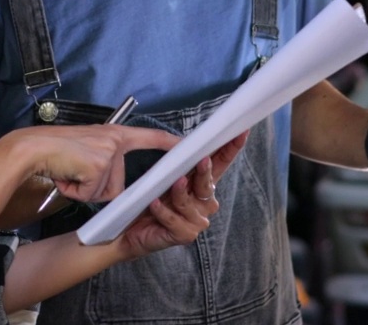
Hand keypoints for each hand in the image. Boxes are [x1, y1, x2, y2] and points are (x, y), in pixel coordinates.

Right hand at [5, 124, 180, 203]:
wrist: (32, 148)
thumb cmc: (53, 150)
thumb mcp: (86, 152)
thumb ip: (103, 163)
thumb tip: (106, 186)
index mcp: (113, 134)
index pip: (149, 137)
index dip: (169, 142)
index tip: (187, 145)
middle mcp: (114, 141)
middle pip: (117, 185)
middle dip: (94, 188)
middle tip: (74, 170)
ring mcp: (108, 154)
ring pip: (104, 192)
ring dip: (83, 190)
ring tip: (68, 170)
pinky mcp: (99, 166)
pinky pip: (91, 195)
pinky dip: (76, 191)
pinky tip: (66, 175)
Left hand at [115, 131, 248, 260]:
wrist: (126, 230)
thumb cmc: (145, 200)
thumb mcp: (160, 173)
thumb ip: (175, 158)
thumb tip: (183, 141)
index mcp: (199, 183)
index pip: (219, 164)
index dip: (230, 149)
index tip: (240, 133)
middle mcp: (201, 202)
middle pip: (209, 184)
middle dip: (206, 172)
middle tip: (203, 160)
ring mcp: (195, 220)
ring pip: (192, 203)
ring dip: (181, 192)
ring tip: (173, 183)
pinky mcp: (184, 235)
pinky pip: (175, 220)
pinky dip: (164, 211)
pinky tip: (154, 203)